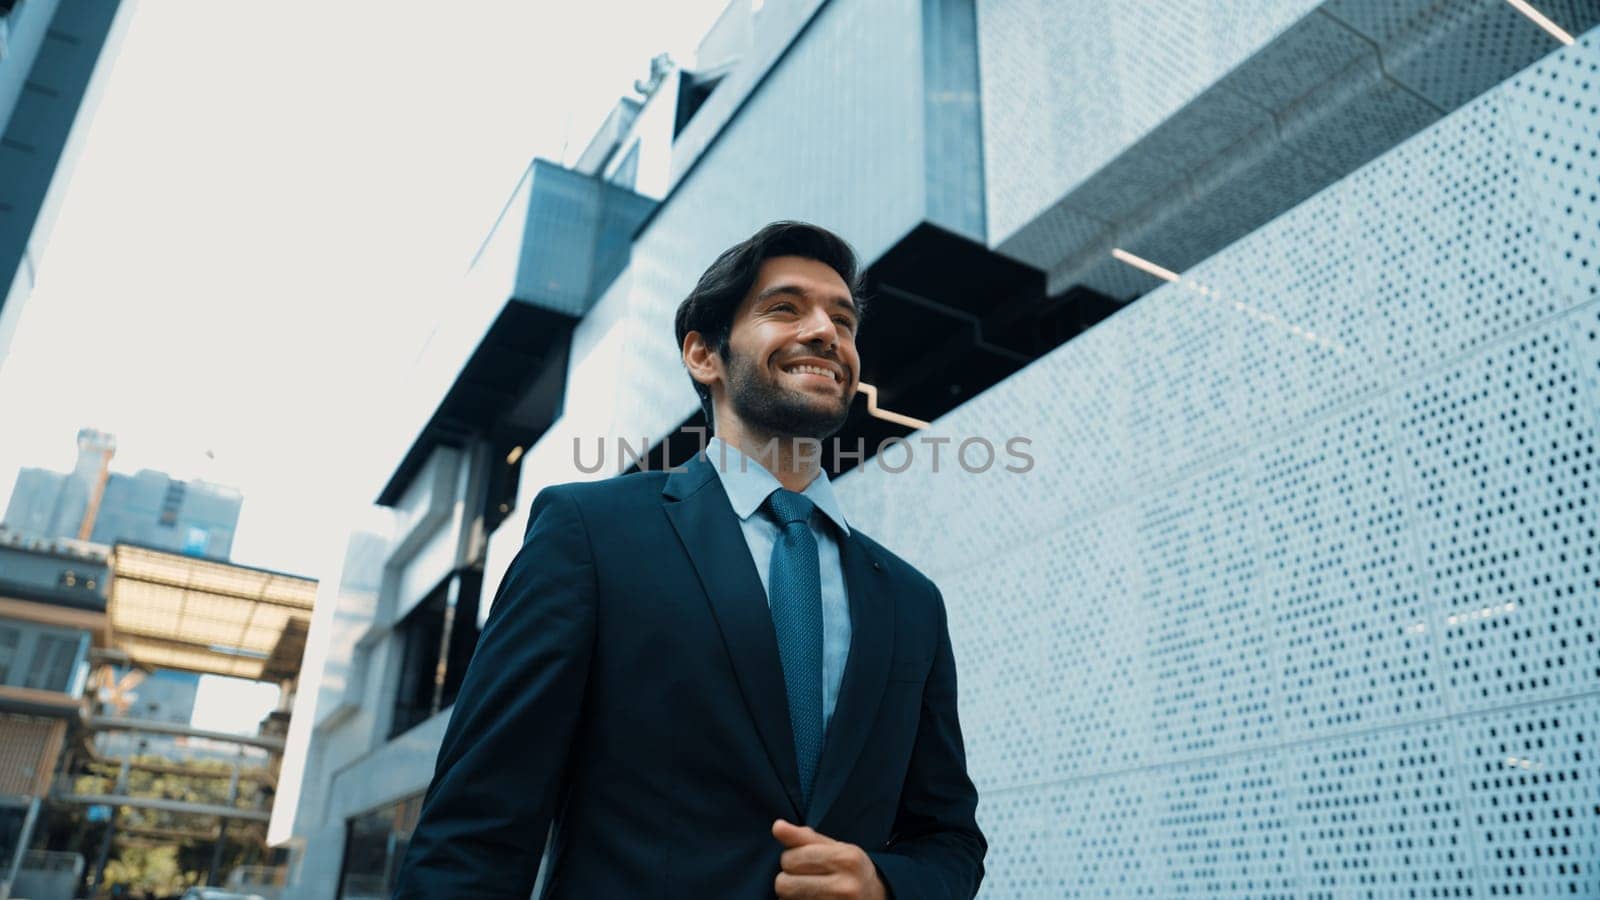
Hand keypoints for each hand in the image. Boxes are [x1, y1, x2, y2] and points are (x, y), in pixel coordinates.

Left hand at [772, 819, 886, 899]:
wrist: (876, 898)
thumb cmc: (852, 870)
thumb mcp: (836, 848)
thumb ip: (804, 837)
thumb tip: (777, 826)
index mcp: (846, 859)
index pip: (790, 860)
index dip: (791, 859)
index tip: (804, 862)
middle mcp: (844, 886)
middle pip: (784, 884)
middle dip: (789, 879)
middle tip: (807, 878)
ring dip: (792, 896)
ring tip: (811, 892)